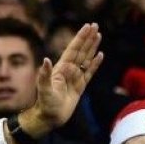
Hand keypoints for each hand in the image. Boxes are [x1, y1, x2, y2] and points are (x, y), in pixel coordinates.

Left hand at [18, 23, 101, 140]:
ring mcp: (74, 78)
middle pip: (81, 51)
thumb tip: (45, 60)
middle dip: (88, 38)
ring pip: (86, 59)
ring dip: (92, 47)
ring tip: (98, 35)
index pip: (73, 50)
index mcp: (61, 68)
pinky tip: (100, 55)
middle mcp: (68, 70)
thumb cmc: (45, 104)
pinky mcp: (80, 86)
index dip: (80, 38)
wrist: (49, 118)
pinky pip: (89, 72)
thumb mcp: (44, 89)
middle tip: (95, 25)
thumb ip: (44, 75)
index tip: (87, 26)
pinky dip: (95, 64)